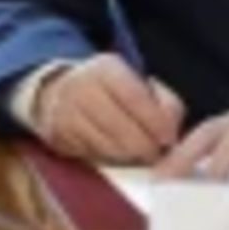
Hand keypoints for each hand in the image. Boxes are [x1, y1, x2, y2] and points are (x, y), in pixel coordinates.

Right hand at [30, 56, 185, 163]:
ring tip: (139, 154)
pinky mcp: (58, 136)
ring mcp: (66, 113)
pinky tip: (117, 154)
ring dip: (129, 157)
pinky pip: (93, 156)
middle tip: (157, 153)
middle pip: (120, 127)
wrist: (56, 92)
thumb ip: (164, 103)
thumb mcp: (138, 82)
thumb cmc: (110, 91)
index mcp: (105, 69)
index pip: (135, 97)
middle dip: (145, 146)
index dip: (156, 122)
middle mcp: (81, 88)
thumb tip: (172, 133)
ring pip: (107, 147)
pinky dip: (110, 160)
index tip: (169, 138)